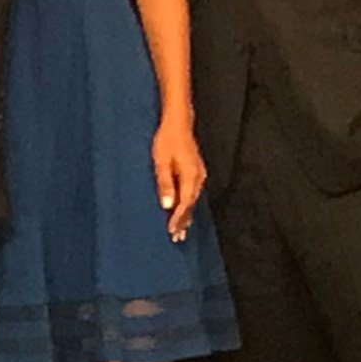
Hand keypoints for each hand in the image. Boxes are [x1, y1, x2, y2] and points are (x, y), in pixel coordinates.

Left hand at [153, 122, 208, 243]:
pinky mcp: (196, 172)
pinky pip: (193, 193)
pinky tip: (184, 211)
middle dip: (184, 221)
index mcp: (190, 176)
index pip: (185, 203)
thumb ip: (164, 184)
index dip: (178, 218)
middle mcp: (198, 178)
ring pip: (193, 199)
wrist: (178, 123)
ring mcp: (199, 174)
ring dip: (187, 215)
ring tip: (181, 230)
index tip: (171, 231)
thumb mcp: (161, 162)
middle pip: (191, 204)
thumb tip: (167, 205)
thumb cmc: (166, 140)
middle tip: (177, 238)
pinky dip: (188, 204)